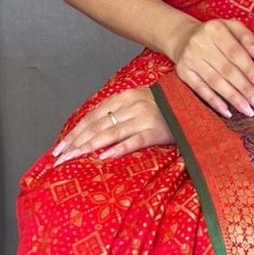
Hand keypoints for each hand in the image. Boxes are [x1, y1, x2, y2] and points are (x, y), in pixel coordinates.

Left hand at [52, 85, 174, 161]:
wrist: (193, 102)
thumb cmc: (163, 106)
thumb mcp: (138, 101)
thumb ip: (117, 112)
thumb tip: (91, 130)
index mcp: (124, 97)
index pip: (92, 116)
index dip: (75, 131)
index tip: (60, 146)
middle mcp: (132, 106)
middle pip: (97, 125)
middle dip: (76, 142)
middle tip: (59, 157)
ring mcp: (145, 118)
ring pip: (111, 133)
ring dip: (89, 146)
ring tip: (73, 158)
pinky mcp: (157, 132)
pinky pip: (134, 141)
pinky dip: (118, 148)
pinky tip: (103, 157)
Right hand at [170, 16, 253, 119]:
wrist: (183, 37)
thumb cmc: (215, 35)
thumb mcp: (232, 27)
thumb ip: (247, 37)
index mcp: (215, 29)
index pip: (235, 52)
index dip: (250, 70)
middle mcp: (200, 43)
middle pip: (226, 70)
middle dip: (245, 89)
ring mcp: (190, 59)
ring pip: (215, 82)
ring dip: (233, 98)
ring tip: (248, 111)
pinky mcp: (183, 72)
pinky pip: (200, 89)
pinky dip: (214, 102)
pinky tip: (227, 112)